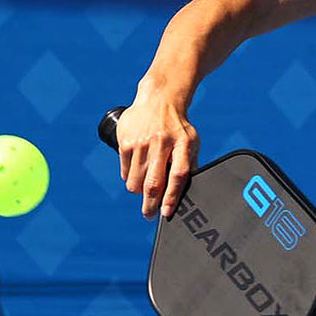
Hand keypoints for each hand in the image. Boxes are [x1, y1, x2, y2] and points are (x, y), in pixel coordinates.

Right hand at [116, 90, 199, 219]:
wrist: (159, 99)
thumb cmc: (178, 127)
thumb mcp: (191, 142)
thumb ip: (190, 165)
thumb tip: (188, 193)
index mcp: (183, 144)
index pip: (178, 175)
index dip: (171, 197)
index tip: (166, 213)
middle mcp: (161, 143)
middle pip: (153, 182)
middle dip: (150, 205)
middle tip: (149, 215)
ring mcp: (141, 142)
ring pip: (135, 181)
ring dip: (139, 192)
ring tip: (145, 191)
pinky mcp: (125, 142)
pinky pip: (125, 171)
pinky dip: (130, 178)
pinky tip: (137, 174)